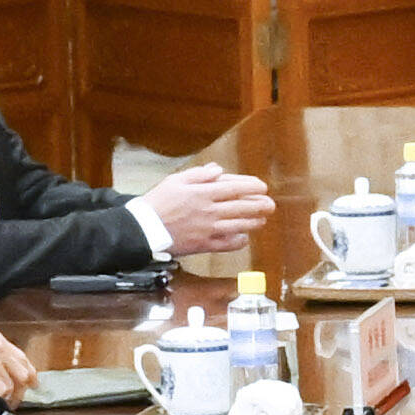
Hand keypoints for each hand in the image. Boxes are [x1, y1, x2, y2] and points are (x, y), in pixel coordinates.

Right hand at [0, 315, 35, 398]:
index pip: (21, 357)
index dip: (29, 372)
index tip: (31, 381)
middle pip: (24, 373)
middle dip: (23, 388)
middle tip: (18, 398)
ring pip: (14, 386)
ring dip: (9, 398)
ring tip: (4, 404)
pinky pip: (3, 392)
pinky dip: (0, 400)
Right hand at [144, 163, 278, 267]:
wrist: (144, 228)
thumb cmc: (157, 202)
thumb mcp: (175, 180)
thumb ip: (199, 175)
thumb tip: (218, 170)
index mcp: (203, 193)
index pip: (234, 188)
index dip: (252, 187)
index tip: (262, 187)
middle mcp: (209, 211)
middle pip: (241, 207)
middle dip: (259, 205)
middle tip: (270, 204)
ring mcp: (208, 229)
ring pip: (238, 225)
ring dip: (253, 222)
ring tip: (262, 219)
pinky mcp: (204, 244)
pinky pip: (226, 244)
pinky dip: (238, 241)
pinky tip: (244, 238)